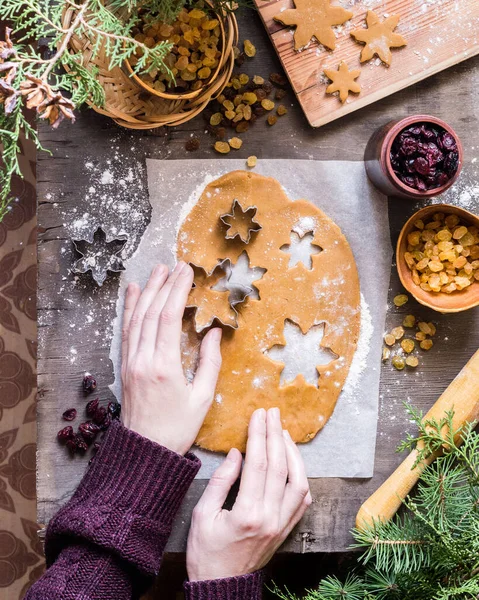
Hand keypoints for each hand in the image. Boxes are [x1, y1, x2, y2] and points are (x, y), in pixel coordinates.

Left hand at [121, 262, 222, 454]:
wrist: (145, 451)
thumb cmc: (177, 428)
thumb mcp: (202, 399)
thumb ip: (210, 363)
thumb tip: (214, 332)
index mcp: (164, 367)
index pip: (168, 317)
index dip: (177, 290)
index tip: (187, 272)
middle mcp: (143, 359)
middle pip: (150, 311)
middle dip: (163, 284)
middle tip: (175, 265)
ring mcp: (130, 361)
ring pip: (136, 317)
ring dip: (146, 291)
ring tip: (156, 271)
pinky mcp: (125, 366)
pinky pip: (126, 330)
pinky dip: (128, 309)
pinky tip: (131, 293)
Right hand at [186, 407, 311, 580]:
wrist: (222, 587)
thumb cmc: (206, 554)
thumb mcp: (203, 515)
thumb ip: (222, 481)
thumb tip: (237, 453)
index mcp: (248, 513)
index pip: (259, 463)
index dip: (259, 435)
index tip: (258, 414)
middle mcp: (271, 517)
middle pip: (280, 466)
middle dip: (276, 434)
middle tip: (272, 413)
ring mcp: (282, 524)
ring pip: (298, 481)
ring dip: (293, 453)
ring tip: (283, 432)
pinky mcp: (286, 530)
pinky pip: (302, 500)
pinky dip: (301, 477)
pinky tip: (293, 462)